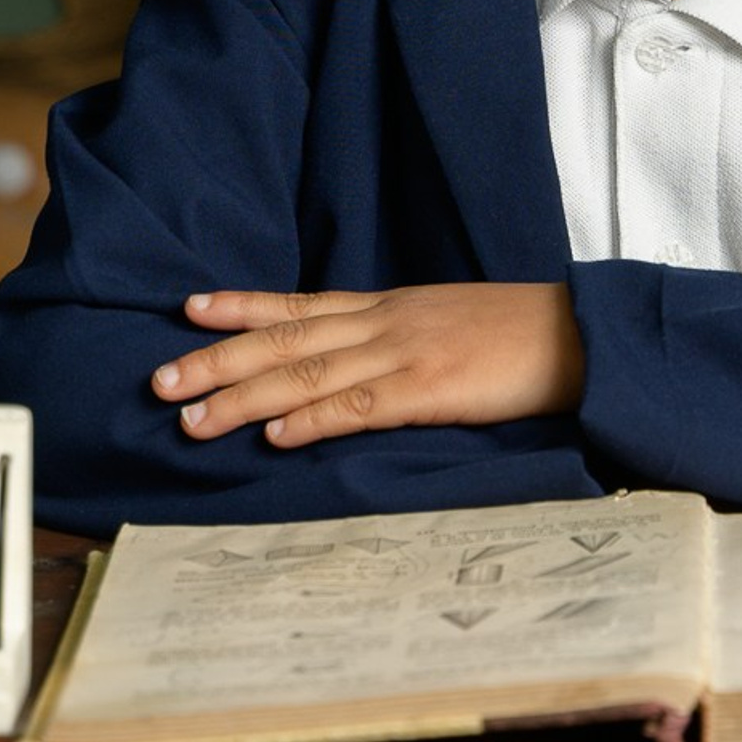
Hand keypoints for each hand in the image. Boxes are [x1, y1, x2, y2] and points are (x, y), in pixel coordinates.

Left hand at [152, 283, 584, 446]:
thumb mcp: (447, 322)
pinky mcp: (432, 391)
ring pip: (308, 376)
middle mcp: (386, 324)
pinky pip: (361, 407)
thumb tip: (351, 361)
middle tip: (158, 382)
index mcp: (390, 307)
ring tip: (192, 420)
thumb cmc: (519, 335)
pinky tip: (275, 436)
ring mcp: (406, 355)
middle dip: (218, 361)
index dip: (242, 307)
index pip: (300, 305)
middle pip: (286, 342)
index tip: (188, 308)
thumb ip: (397, 337)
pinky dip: (313, 421)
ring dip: (244, 399)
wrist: (583, 335)